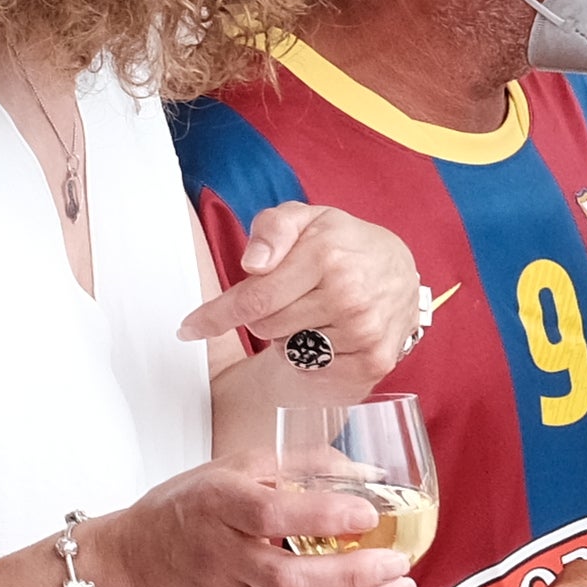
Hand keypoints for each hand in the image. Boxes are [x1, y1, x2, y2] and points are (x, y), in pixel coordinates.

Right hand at [99, 458, 417, 586]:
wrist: (134, 562)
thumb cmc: (189, 508)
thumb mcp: (234, 468)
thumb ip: (299, 466)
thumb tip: (368, 471)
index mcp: (217, 506)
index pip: (269, 513)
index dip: (322, 515)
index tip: (366, 511)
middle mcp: (219, 558)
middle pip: (288, 577)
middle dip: (351, 573)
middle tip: (396, 561)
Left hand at [176, 202, 430, 395]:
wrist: (398, 270)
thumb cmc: (342, 243)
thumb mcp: (305, 217)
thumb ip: (272, 230)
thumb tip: (253, 264)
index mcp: (326, 255)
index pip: (253, 299)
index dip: (215, 315)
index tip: (188, 328)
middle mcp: (348, 295)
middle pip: (265, 326)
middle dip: (265, 314)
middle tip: (292, 294)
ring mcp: (364, 331)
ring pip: (289, 351)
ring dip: (290, 335)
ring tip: (316, 310)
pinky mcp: (374, 360)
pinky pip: (315, 369)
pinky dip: (312, 356)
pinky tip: (331, 333)